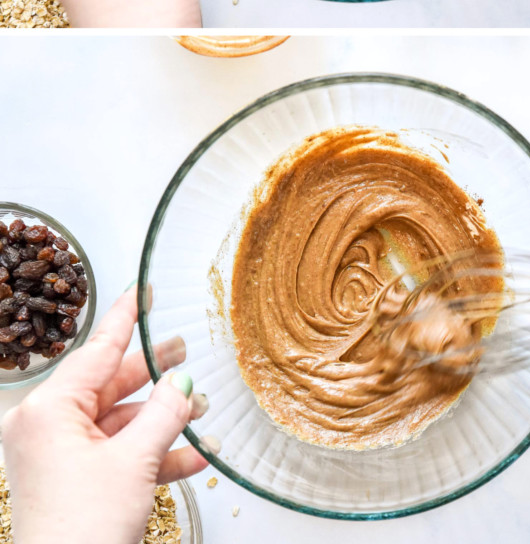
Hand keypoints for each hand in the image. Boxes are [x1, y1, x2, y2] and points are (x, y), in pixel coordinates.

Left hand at [1, 287, 215, 543]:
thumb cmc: (82, 531)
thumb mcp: (134, 462)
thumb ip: (163, 413)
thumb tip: (181, 383)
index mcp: (49, 410)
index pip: (99, 349)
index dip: (127, 317)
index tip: (143, 290)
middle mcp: (48, 426)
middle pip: (110, 384)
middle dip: (155, 376)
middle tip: (185, 348)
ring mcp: (59, 455)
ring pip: (118, 420)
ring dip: (162, 420)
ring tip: (201, 412)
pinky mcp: (73, 481)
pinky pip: (117, 453)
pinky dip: (152, 453)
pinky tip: (192, 456)